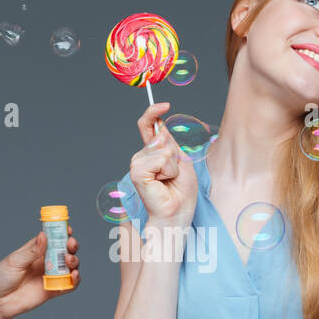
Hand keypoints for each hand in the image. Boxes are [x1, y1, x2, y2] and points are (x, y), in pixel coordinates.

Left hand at [0, 230, 79, 318]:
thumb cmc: (1, 278)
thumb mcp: (15, 261)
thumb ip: (32, 251)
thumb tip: (43, 235)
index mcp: (36, 250)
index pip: (52, 238)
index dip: (62, 232)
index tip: (67, 229)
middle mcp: (46, 261)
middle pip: (65, 250)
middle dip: (71, 245)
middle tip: (70, 244)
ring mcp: (50, 276)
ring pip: (70, 266)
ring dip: (74, 260)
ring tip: (69, 259)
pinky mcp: (53, 290)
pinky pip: (69, 285)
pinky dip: (75, 280)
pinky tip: (74, 275)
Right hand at [129, 101, 197, 226]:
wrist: (177, 213)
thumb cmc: (180, 192)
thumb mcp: (182, 160)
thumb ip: (170, 143)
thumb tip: (159, 130)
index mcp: (152, 152)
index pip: (147, 124)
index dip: (153, 111)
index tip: (164, 105)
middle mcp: (142, 156)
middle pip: (161, 136)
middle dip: (175, 154)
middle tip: (173, 175)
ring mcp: (137, 163)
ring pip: (163, 148)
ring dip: (173, 166)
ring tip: (168, 181)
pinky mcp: (137, 172)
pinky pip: (160, 159)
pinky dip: (168, 171)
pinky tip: (163, 183)